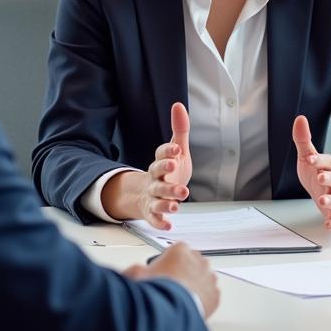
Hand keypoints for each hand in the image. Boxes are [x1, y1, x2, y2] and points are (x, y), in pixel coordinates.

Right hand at [103, 102, 192, 228]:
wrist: (151, 193)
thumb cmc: (168, 171)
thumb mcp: (176, 150)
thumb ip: (179, 129)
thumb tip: (178, 105)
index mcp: (160, 163)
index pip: (161, 155)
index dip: (167, 152)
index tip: (176, 149)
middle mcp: (155, 179)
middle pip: (158, 177)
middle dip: (166, 174)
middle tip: (173, 170)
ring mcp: (153, 196)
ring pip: (158, 198)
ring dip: (166, 200)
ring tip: (177, 203)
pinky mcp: (153, 211)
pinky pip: (155, 217)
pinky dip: (160, 222)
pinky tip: (168, 224)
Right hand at [124, 242, 219, 317]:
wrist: (172, 311)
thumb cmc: (157, 290)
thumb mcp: (137, 274)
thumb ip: (136, 270)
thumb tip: (133, 272)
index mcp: (181, 250)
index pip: (177, 250)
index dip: (168, 261)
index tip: (162, 271)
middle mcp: (198, 260)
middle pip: (191, 262)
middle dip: (183, 271)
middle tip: (171, 285)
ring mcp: (208, 277)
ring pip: (203, 277)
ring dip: (194, 284)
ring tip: (181, 297)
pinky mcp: (215, 294)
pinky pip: (209, 294)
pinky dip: (202, 298)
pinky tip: (191, 305)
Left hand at [292, 115, 330, 229]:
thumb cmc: (322, 174)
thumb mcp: (310, 157)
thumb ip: (304, 140)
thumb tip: (299, 119)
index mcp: (329, 167)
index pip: (327, 161)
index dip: (319, 160)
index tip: (310, 158)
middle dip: (329, 177)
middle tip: (321, 177)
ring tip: (323, 201)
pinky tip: (329, 225)